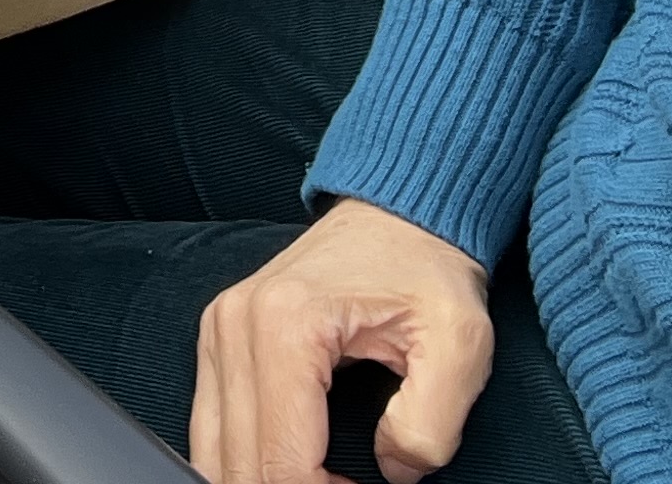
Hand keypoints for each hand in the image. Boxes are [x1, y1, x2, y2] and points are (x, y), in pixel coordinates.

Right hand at [191, 203, 492, 483]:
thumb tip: (392, 472)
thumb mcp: (460, 345)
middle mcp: (235, 324)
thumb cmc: (427, 269)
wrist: (400, 214)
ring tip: (323, 479)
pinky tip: (294, 466)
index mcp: (286, 324)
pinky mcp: (219, 340)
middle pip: (240, 463)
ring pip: (212, 452)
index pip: (282, 461)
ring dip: (263, 480)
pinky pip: (210, 428)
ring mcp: (219, 331)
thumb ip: (430, 425)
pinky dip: (246, 462)